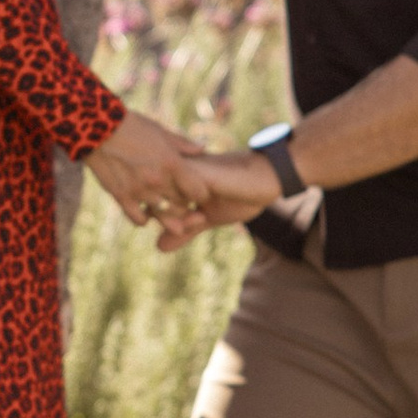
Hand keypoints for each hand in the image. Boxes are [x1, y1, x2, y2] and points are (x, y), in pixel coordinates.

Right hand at [85, 106, 208, 225]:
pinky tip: (145, 211)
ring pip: (163, 216)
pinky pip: (139, 220)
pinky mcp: (121, 197)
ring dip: (166, 214)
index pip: (198, 193)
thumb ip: (183, 144)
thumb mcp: (160, 131)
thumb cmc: (132, 126)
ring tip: (164, 206)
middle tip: (181, 199)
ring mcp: (139, 191)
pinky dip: (144, 218)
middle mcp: (158, 180)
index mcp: (172, 163)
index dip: (200, 194)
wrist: (97, 128)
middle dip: (185, 204)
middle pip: (183, 206)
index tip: (195, 191)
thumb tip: (202, 149)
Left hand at [150, 150, 306, 254]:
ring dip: (173, 217)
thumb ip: (184, 230)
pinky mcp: (197, 174)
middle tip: (192, 224)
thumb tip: (158, 247)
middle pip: (148, 198)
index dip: (158, 217)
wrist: (270, 179)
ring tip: (198, 220)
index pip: (148, 199)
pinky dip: (183, 213)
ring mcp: (185, 171)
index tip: (185, 226)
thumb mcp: (209, 218)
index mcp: (177, 178)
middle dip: (163, 218)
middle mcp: (177, 171)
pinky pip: (176, 195)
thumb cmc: (242, 194)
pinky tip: (200, 217)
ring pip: (159, 197)